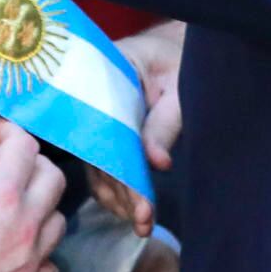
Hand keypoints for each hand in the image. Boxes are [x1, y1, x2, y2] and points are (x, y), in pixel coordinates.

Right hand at [0, 118, 67, 271]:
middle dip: (34, 163)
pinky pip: (51, 266)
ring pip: (58, 222)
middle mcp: (26, 224)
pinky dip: (41, 254)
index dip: (8, 131)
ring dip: (42, 208)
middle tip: (11, 165)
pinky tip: (21, 250)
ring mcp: (31, 259)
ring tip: (18, 208)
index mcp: (1, 193)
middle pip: (54, 178)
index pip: (24, 145)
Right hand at [89, 21, 185, 233]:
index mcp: (103, 77)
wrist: (176, 47)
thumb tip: (157, 164)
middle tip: (143, 220)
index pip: (106, 133)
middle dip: (121, 193)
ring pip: (98, 165)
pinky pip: (102, 164)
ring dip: (117, 198)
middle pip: (98, 155)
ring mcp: (95, 118)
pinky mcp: (105, 131)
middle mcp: (90, 100)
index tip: (141, 203)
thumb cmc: (179, 59)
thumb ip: (165, 122)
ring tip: (141, 224)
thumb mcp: (178, 86)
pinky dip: (115, 189)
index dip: (122, 172)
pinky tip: (132, 210)